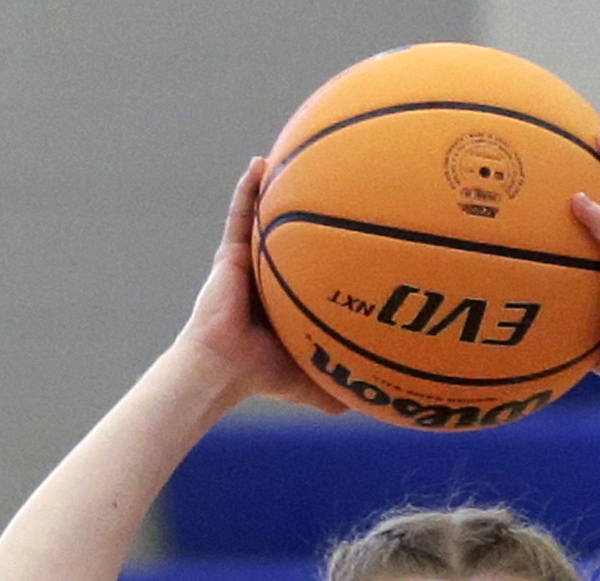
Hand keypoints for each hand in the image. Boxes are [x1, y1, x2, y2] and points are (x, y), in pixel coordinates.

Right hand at [171, 159, 347, 414]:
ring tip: (300, 154)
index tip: (361, 222)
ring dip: (280, 187)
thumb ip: (337, 387)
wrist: (222, 369)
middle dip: (312, 207)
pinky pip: (240, 215)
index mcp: (290, 296)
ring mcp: (249, 262)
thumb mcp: (308, 380)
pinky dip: (248, 190)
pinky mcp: (230, 256)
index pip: (316, 263)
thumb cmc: (261, 376)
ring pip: (268, 218)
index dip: (335, 244)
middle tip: (341, 178)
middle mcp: (272, 274)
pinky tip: (260, 165)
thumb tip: (376, 406)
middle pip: (296, 234)